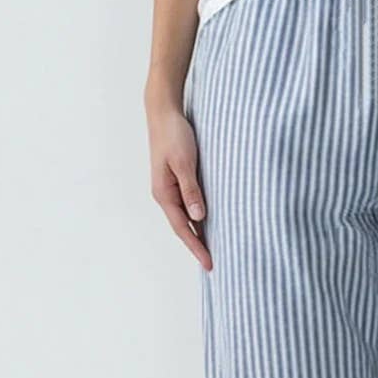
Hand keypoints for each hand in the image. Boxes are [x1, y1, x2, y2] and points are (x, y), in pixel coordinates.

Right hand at [151, 98, 211, 270]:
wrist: (164, 113)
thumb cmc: (174, 135)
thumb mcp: (184, 162)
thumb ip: (191, 190)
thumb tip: (199, 217)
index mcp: (164, 193)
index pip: (183, 228)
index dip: (197, 247)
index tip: (209, 264)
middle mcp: (164, 194)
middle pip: (183, 227)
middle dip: (197, 245)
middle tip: (213, 263)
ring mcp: (169, 187)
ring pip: (185, 216)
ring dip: (197, 232)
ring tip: (211, 249)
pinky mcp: (176, 178)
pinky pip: (187, 204)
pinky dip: (197, 216)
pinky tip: (206, 221)